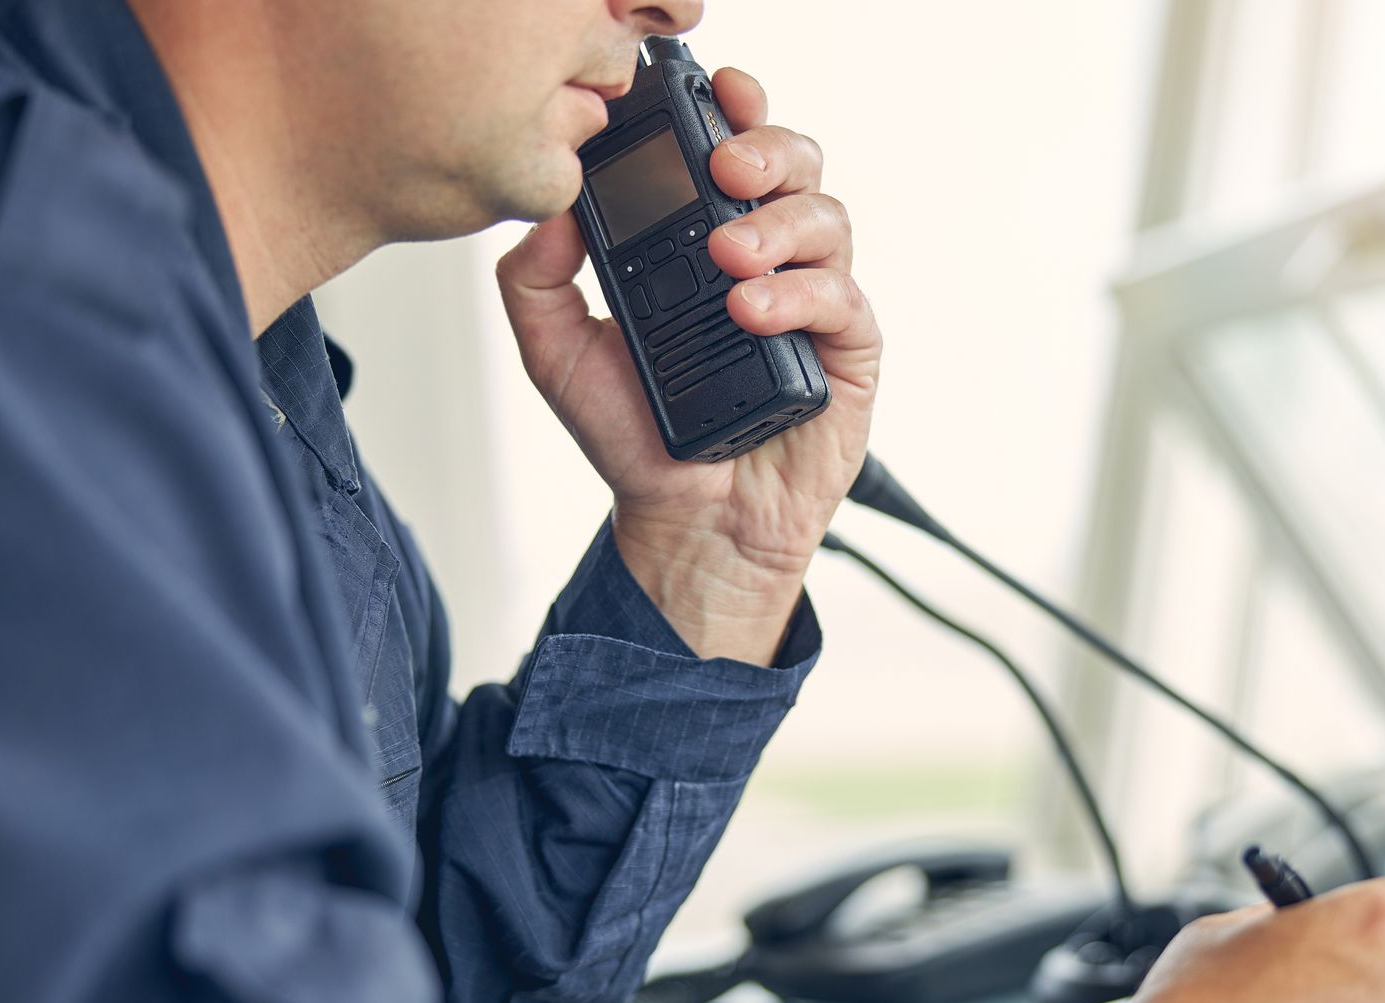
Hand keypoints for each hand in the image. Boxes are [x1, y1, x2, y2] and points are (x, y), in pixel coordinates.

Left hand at [498, 67, 878, 663]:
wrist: (685, 526)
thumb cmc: (638, 439)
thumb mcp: (558, 356)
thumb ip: (537, 282)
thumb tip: (551, 210)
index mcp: (706, 242)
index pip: (731, 152)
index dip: (731, 111)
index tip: (710, 93)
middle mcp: (768, 259)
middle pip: (795, 164)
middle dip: (764, 147)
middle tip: (721, 168)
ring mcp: (813, 303)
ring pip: (828, 219)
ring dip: (777, 224)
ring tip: (729, 259)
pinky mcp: (846, 354)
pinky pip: (844, 298)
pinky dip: (800, 293)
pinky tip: (754, 311)